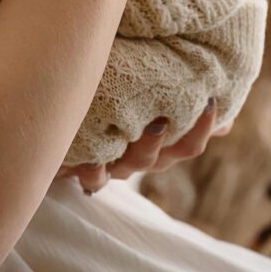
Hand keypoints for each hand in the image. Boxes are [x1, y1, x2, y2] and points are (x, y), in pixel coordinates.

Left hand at [54, 99, 232, 192]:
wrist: (55, 129)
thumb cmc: (104, 105)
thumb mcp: (138, 96)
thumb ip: (171, 93)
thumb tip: (215, 94)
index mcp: (157, 143)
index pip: (189, 142)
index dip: (204, 127)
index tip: (212, 100)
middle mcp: (139, 158)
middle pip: (168, 155)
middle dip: (183, 135)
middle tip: (194, 108)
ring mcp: (113, 166)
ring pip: (136, 165)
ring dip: (147, 147)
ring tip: (153, 125)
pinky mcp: (82, 169)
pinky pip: (93, 178)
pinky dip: (95, 170)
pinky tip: (95, 158)